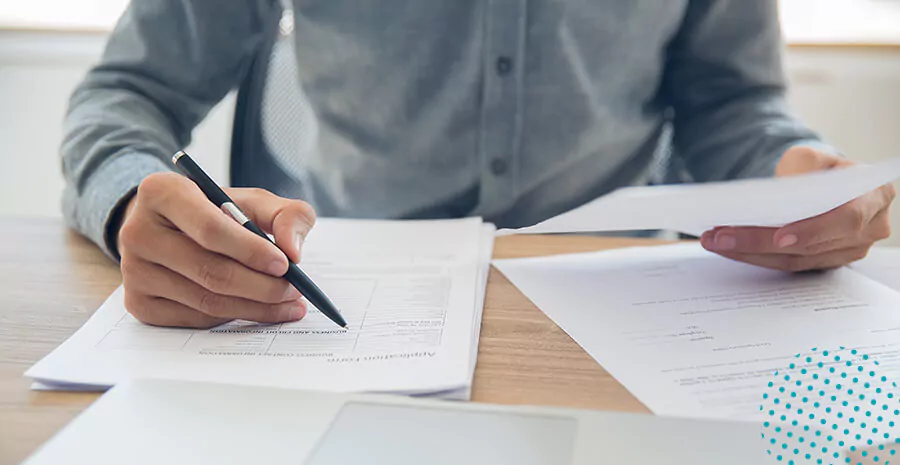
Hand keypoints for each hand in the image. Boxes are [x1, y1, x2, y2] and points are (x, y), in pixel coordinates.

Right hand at [117, 172, 316, 327]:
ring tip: (287, 303)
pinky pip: (195, 319)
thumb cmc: (216, 211)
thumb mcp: (253, 201)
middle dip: (262, 286)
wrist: (170, 228)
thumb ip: (286, 214)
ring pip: (206, 301)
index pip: (210, 229)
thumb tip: (293, 250)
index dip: (251, 250)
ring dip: (255, 307)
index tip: (285, 264)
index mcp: (161, 192)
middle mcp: (137, 231)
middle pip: (210, 271)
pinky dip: (232, 317)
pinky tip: (255, 308)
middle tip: (295, 291)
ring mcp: (133, 271)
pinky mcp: (137, 303)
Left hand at [700, 146, 894, 271]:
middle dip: (759, 241)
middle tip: (720, 236)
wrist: (823, 183)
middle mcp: (870, 228)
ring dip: (749, 252)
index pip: (847, 219)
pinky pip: (788, 265)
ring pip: (795, 260)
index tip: (779, 237)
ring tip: (714, 241)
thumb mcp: (811, 156)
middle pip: (811, 245)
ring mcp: (849, 250)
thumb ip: (803, 166)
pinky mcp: (825, 262)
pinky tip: (728, 247)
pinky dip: (755, 256)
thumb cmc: (819, 168)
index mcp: (875, 195)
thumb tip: (780, 191)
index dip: (813, 230)